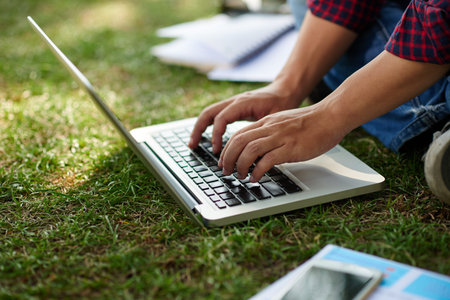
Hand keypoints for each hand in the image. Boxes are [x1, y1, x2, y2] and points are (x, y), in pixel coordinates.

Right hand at [188, 82, 301, 152]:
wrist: (286, 91)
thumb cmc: (282, 104)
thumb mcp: (274, 119)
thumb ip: (261, 133)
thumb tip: (252, 155)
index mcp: (242, 103)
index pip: (221, 118)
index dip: (216, 135)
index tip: (216, 150)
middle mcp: (234, 101)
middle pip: (208, 113)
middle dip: (198, 130)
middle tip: (192, 146)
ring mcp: (232, 103)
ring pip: (209, 113)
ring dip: (199, 128)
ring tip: (193, 143)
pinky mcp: (233, 108)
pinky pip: (215, 115)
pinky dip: (207, 126)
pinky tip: (206, 138)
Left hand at [218, 103, 347, 181]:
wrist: (331, 115)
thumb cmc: (312, 122)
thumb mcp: (284, 123)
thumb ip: (271, 133)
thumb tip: (261, 150)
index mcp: (267, 122)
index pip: (239, 134)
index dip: (227, 149)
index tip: (224, 161)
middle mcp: (270, 128)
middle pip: (239, 141)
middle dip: (228, 158)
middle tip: (226, 171)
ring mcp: (280, 137)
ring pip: (249, 150)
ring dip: (240, 165)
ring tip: (239, 176)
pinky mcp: (291, 148)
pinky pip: (268, 160)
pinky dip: (258, 170)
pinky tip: (256, 178)